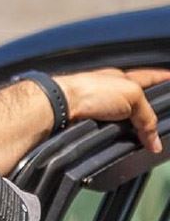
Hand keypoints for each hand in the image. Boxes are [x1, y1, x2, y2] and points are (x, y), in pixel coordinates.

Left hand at [54, 68, 169, 153]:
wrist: (61, 104)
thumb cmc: (91, 90)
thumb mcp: (133, 97)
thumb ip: (147, 118)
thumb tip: (154, 142)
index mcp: (120, 78)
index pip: (148, 77)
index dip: (161, 78)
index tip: (169, 78)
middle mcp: (107, 90)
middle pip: (134, 101)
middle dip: (144, 112)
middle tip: (155, 125)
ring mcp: (95, 106)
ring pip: (120, 120)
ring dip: (128, 129)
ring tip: (139, 140)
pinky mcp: (86, 122)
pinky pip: (106, 132)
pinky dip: (113, 138)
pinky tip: (117, 143)